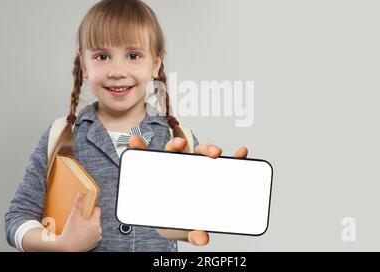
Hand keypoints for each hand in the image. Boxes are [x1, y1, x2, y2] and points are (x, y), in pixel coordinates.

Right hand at [56, 192, 101, 251]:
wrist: (65, 248)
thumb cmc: (69, 234)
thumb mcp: (73, 216)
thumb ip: (78, 204)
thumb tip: (81, 194)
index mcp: (95, 222)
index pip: (97, 210)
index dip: (91, 209)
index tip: (86, 210)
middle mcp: (98, 230)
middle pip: (96, 219)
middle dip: (89, 218)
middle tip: (80, 221)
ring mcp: (97, 237)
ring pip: (95, 227)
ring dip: (90, 226)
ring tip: (80, 228)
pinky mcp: (95, 243)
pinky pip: (94, 235)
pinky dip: (90, 234)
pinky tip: (81, 234)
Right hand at [129, 134, 247, 245]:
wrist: (156, 220)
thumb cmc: (176, 219)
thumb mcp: (187, 227)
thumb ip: (195, 232)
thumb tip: (202, 238)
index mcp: (201, 179)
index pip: (221, 167)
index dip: (233, 157)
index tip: (243, 153)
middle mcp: (187, 167)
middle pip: (200, 152)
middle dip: (208, 149)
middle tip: (215, 153)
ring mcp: (169, 165)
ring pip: (174, 149)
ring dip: (176, 143)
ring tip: (178, 145)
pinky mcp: (149, 166)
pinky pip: (143, 153)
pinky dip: (139, 146)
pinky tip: (135, 142)